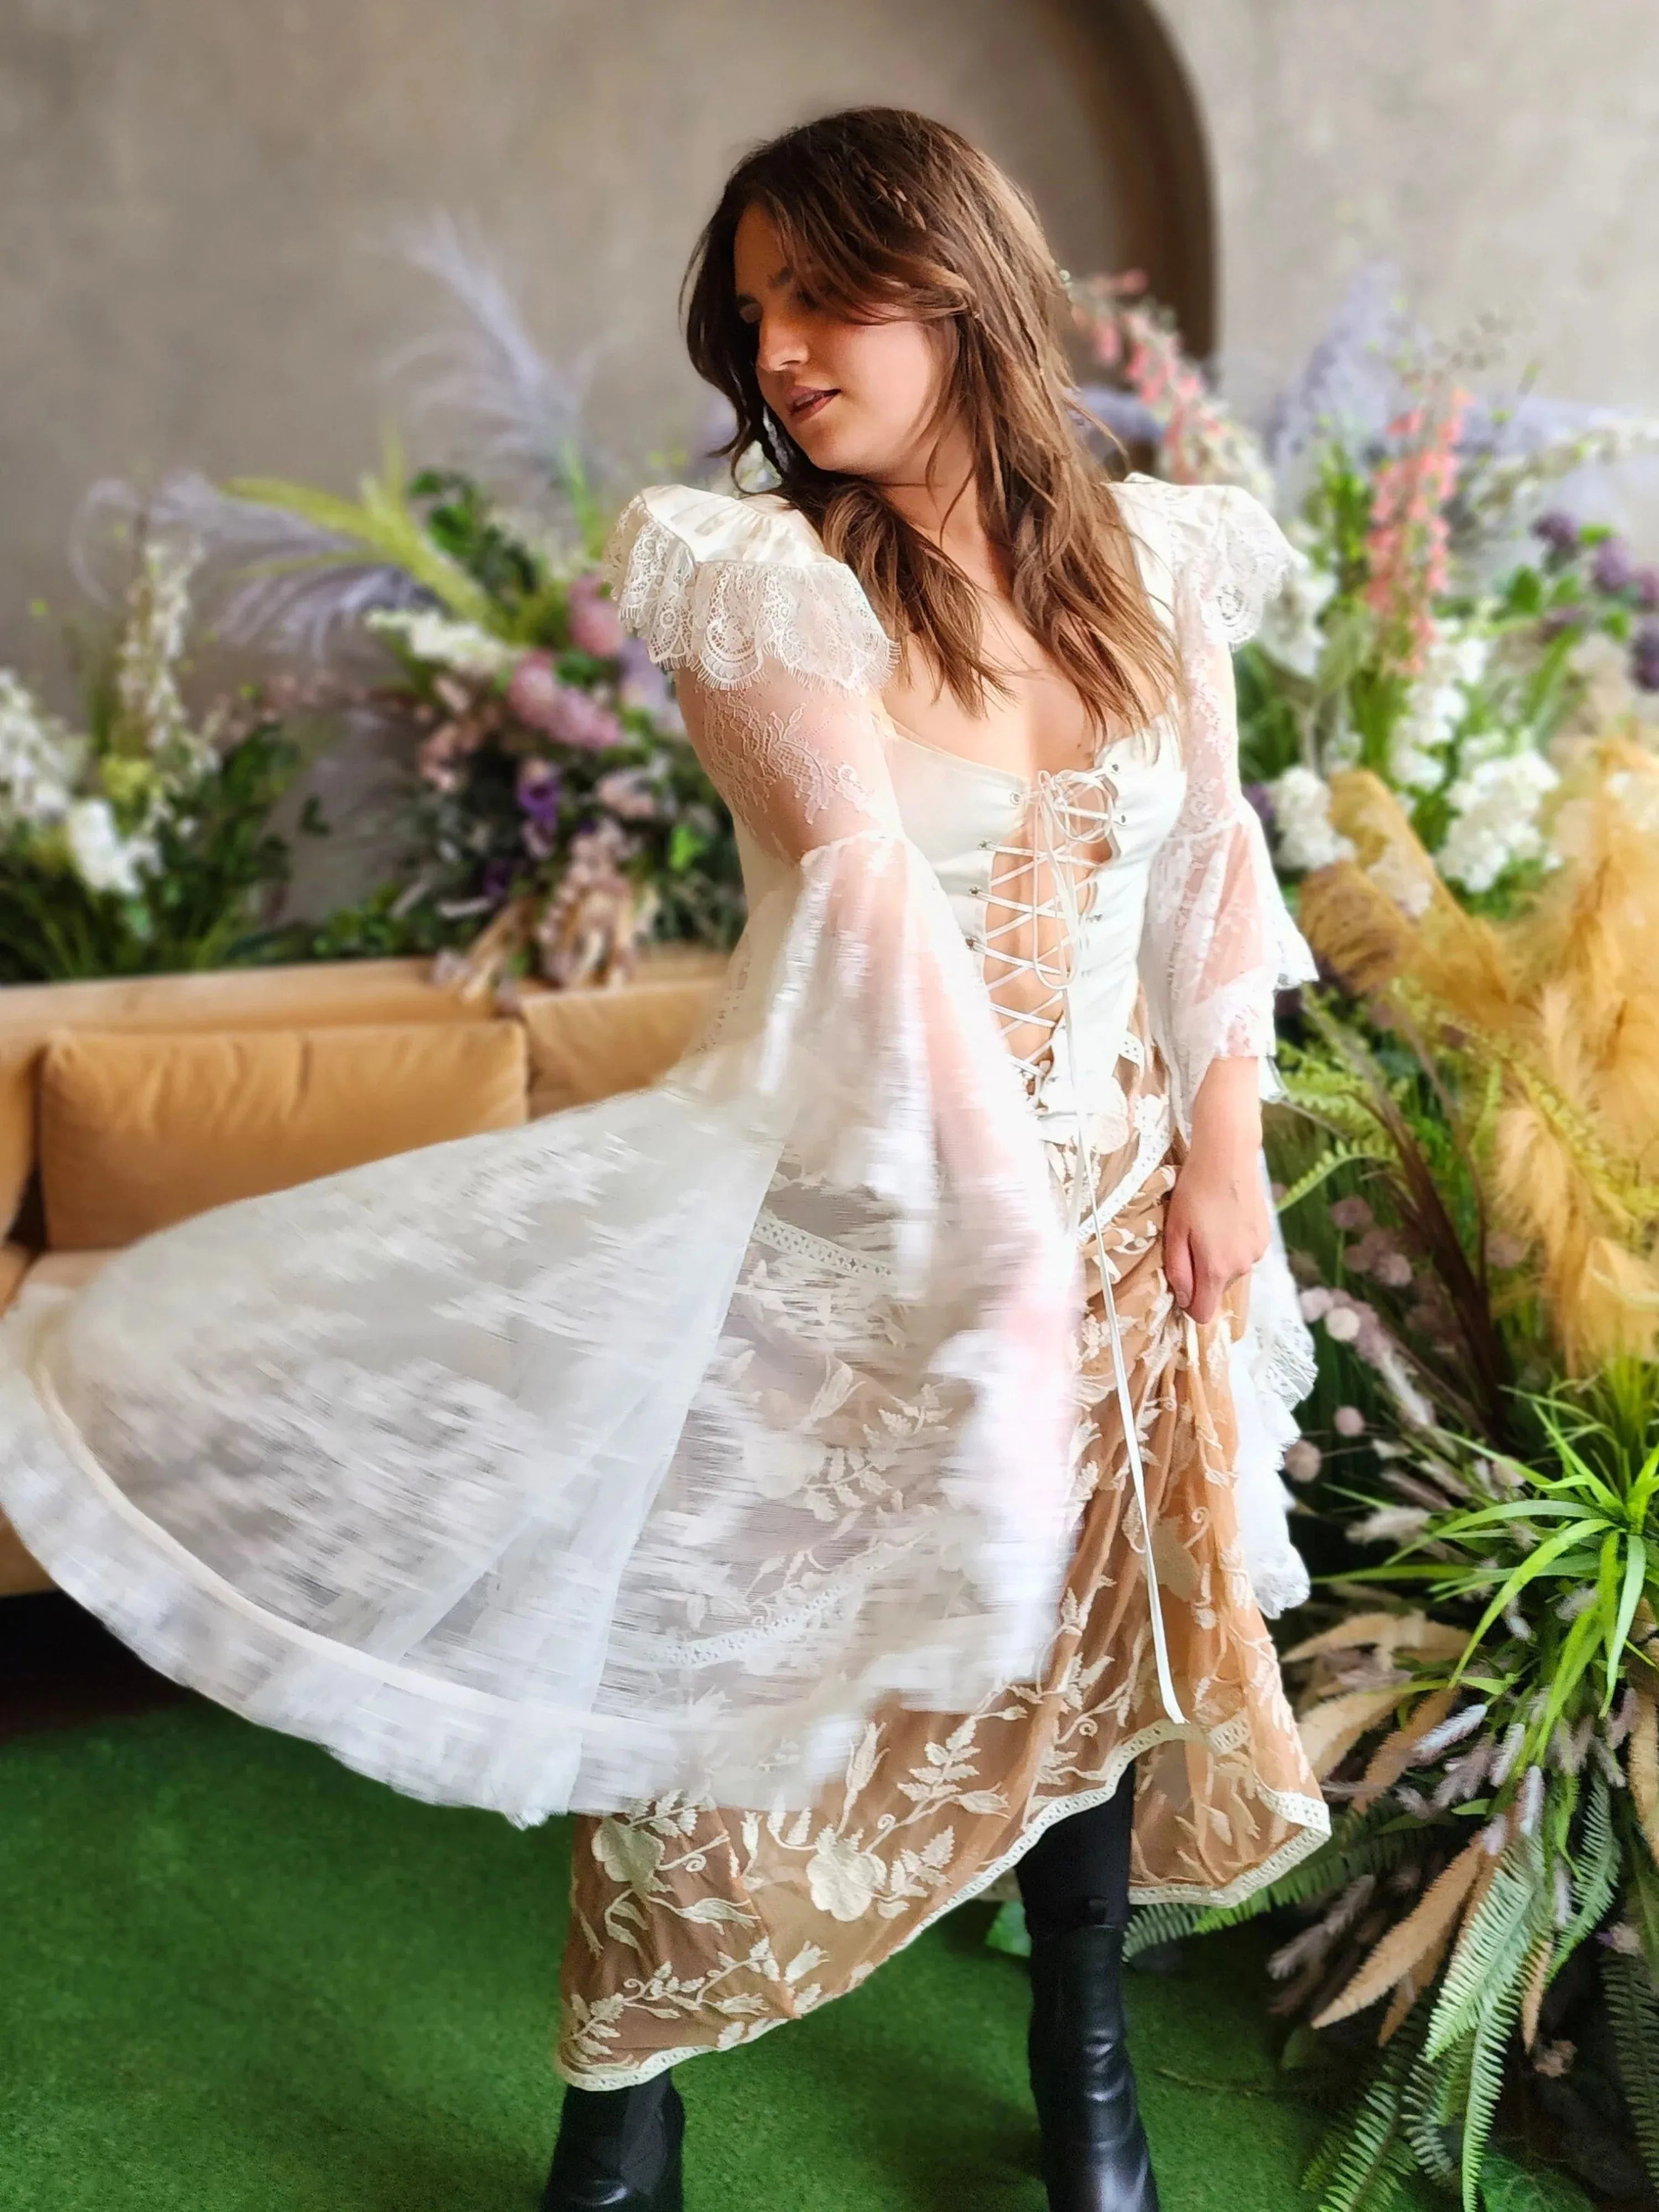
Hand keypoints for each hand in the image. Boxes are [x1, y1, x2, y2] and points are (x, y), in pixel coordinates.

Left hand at [1163, 1058, 1268, 1325]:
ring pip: (1231, 1271)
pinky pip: (1243, 1254)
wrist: (1227, 1157)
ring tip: (1207, 1226)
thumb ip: (1179, 1271)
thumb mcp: (1175, 1232)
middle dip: (1201, 1275)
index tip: (1180, 1284)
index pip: (1204, 1313)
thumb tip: (1185, 1301)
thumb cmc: (1194, 1192)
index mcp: (1217, 1269)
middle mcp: (1242, 1267)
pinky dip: (1232, 1245)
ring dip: (1217, 1259)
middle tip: (1189, 1240)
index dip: (1189, 1305)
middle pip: (1216, 1289)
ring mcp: (1257, 1252)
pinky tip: (1224, 1219)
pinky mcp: (1265, 1237)